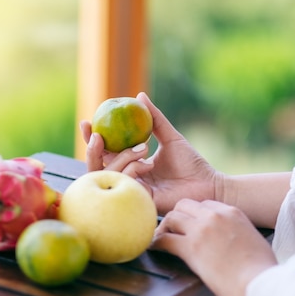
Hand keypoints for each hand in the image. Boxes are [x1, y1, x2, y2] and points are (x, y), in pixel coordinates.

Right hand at [80, 92, 224, 214]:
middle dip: (92, 150)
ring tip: (143, 148)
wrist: (207, 184)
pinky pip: (124, 184)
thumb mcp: (170, 136)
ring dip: (121, 158)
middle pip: (96, 166)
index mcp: (130, 162)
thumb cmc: (191, 163)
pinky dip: (132, 170)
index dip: (91, 138)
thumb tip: (139, 95)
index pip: (104, 151)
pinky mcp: (138, 200)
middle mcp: (127, 176)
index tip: (87, 121)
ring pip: (108, 174)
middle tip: (98, 135)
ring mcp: (131, 189)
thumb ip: (154, 119)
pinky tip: (148, 164)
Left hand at [152, 199, 276, 295]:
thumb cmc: (261, 269)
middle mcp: (215, 216)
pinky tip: (153, 249)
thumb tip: (231, 244)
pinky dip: (155, 243)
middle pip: (184, 205)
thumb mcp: (253, 240)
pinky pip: (164, 239)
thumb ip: (238, 234)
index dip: (194, 215)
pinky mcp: (191, 248)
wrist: (260, 282)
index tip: (190, 226)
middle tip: (171, 231)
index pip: (204, 204)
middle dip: (176, 216)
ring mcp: (201, 230)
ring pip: (171, 218)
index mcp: (232, 212)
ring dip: (164, 228)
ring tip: (161, 239)